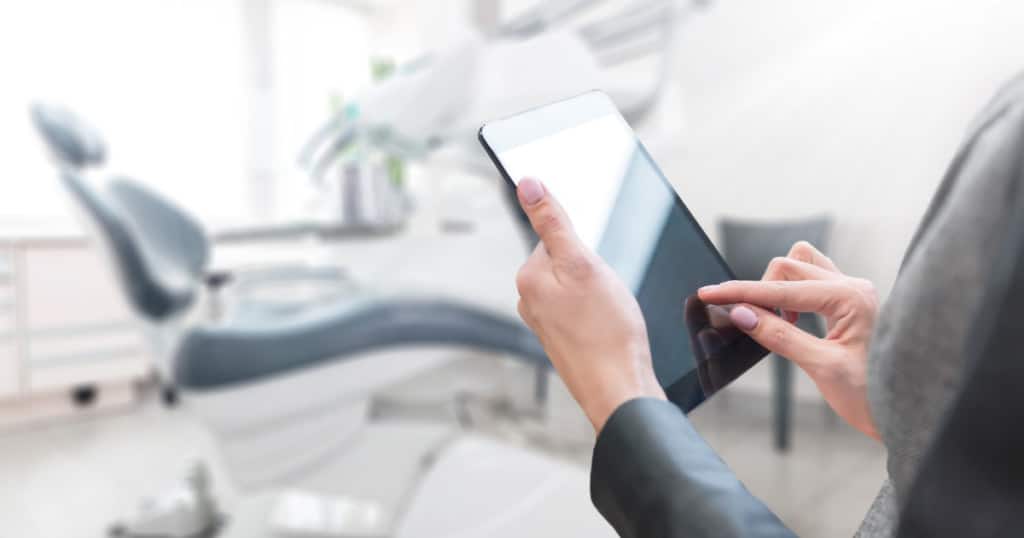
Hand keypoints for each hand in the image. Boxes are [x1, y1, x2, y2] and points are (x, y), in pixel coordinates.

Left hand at [514, 178, 664, 431]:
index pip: (555, 236)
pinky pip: (584, 311)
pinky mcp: (564, 340)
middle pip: (567, 261)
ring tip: (612, 313)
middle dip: (593, 269)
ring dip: (600, 293)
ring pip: (579, 287)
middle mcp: (530, 301)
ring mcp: (546, 323)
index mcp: (528, 278)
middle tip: (608, 292)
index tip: (598, 267)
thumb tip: (527, 184)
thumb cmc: (608, 332)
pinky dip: (601, 314)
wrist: (620, 390)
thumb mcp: (583, 264)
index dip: (586, 246)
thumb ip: (553, 222)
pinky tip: (611, 327)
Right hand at [698, 241, 879, 438]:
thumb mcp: (821, 368)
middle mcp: (853, 286)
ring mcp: (852, 292)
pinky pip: (812, 281)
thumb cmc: (873, 395)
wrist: (906, 413)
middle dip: (761, 290)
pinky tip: (790, 320)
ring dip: (778, 286)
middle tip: (750, 323)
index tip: (709, 293)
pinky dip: (791, 293)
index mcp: (850, 298)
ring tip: (777, 321)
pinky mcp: (849, 303)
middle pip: (789, 267)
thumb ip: (779, 336)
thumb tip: (742, 314)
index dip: (741, 292)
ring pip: (801, 266)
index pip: (782, 290)